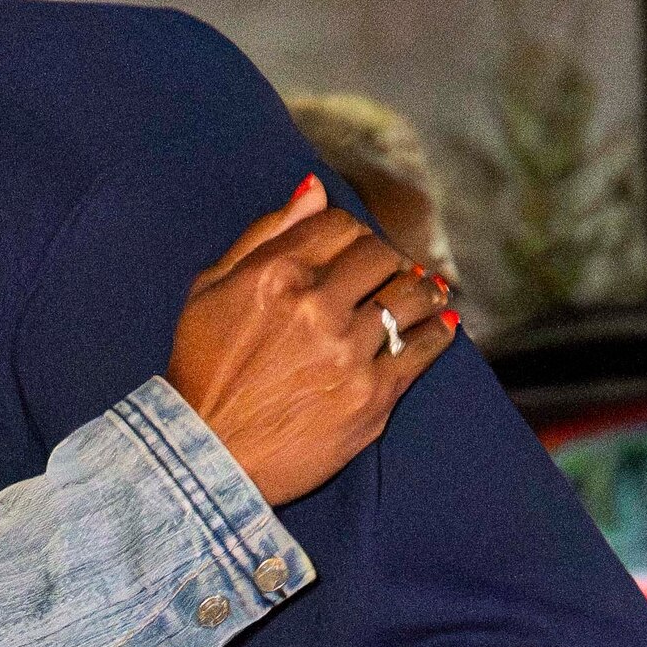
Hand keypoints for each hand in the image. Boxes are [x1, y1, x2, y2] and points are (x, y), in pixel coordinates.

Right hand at [165, 178, 458, 503]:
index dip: (352, 234)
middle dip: (386, 260)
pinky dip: (440, 331)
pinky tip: (443, 324)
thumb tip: (314, 189)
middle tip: (387, 273)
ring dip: (420, 289)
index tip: (354, 251)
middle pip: (381, 255)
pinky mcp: (374, 395)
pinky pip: (424, 349)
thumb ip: (265, 235)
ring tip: (423, 293)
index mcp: (276, 274)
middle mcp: (317, 307)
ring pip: (410, 296)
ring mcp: (349, 352)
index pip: (341, 225)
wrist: (209, 457)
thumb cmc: (203, 371)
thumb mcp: (210, 290)